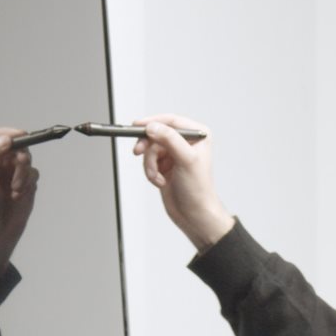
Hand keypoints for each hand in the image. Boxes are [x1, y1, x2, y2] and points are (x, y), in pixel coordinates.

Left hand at [0, 127, 39, 275]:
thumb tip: (7, 139)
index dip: (11, 135)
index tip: (22, 137)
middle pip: (17, 146)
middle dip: (20, 159)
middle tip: (19, 169)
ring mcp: (12, 173)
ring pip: (27, 160)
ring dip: (23, 174)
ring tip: (15, 190)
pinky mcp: (25, 184)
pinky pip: (34, 174)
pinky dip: (28, 183)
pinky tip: (18, 196)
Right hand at [131, 113, 233, 252]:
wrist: (194, 215)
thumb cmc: (198, 190)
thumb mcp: (186, 160)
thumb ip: (170, 140)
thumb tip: (152, 126)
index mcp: (197, 135)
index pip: (171, 120)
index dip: (152, 122)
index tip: (137, 126)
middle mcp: (186, 142)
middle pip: (156, 134)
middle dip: (148, 147)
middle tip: (138, 152)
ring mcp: (174, 154)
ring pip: (150, 150)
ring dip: (150, 165)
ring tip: (158, 177)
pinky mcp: (165, 166)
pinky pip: (148, 162)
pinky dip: (150, 172)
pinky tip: (160, 182)